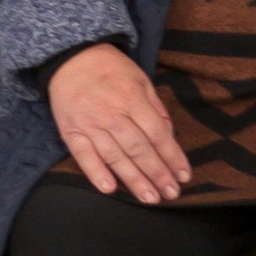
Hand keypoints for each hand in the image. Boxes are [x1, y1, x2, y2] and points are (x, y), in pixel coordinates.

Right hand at [49, 45, 190, 201]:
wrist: (71, 57)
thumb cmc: (110, 69)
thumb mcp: (140, 79)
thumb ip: (155, 107)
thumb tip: (168, 134)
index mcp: (132, 99)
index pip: (157, 134)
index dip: (172, 156)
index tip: (184, 175)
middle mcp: (112, 114)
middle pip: (139, 149)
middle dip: (157, 174)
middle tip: (171, 193)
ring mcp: (90, 124)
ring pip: (115, 157)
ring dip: (134, 180)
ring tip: (150, 198)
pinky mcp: (72, 132)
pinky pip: (84, 156)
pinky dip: (96, 173)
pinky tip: (110, 189)